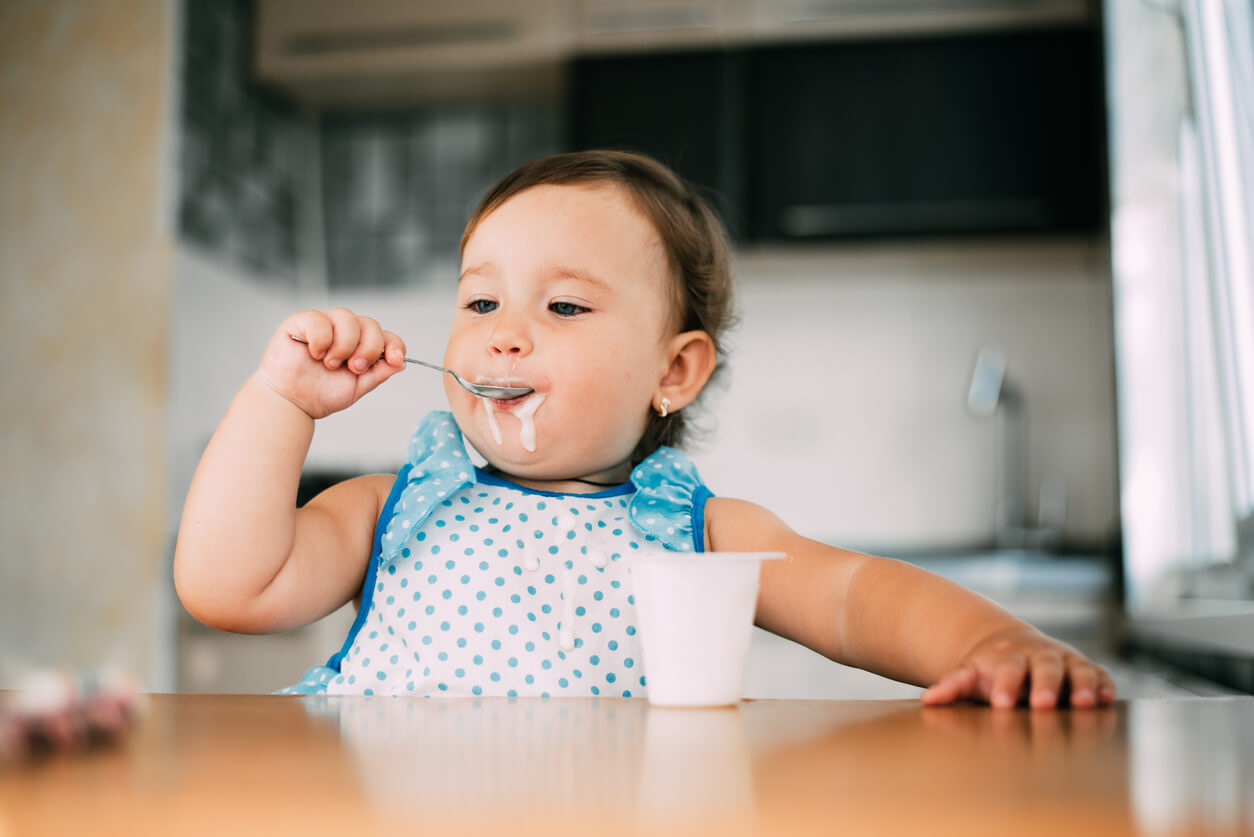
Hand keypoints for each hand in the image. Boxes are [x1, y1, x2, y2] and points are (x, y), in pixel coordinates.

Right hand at [257, 308, 406, 418]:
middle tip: (353, 368)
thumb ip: (379, 373)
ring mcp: (323, 324)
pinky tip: (314, 354)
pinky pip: (319, 319)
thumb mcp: (357, 387)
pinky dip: (321, 339)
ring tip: (330, 364)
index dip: (394, 345)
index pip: (385, 336)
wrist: (291, 403)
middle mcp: (344, 332)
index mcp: (360, 346)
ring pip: (347, 318)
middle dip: (368, 348)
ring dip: (344, 345)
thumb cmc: (319, 394)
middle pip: (370, 324)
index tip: (395, 359)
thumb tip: (401, 363)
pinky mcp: (301, 322)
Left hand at [920, 627, 1115, 708]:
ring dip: (1083, 685)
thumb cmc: (988, 668)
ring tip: (1086, 704)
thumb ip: (951, 686)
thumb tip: (929, 700)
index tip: (1001, 703)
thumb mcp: (968, 674)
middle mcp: (1038, 655)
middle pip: (1045, 667)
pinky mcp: (1085, 667)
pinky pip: (1100, 673)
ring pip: (1077, 669)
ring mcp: (1064, 660)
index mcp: (1007, 657)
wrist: (1010, 645)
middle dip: (1046, 685)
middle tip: (1044, 704)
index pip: (1007, 670)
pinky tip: (1108, 699)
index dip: (1005, 685)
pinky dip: (1105, 684)